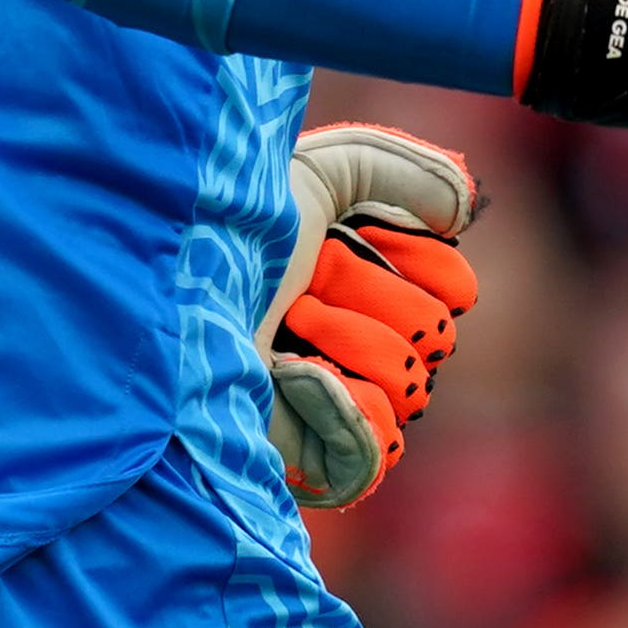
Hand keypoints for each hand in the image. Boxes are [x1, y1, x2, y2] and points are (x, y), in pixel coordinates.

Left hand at [256, 122, 479, 508]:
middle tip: (303, 285)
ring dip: (348, 343)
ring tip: (286, 327)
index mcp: (361, 279)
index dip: (421, 260)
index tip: (355, 235)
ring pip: (411, 390)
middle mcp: (353, 340)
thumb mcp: (318, 173)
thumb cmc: (227, 227)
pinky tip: (292, 376)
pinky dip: (342, 407)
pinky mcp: (306, 456)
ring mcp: (332, 401)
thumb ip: (405, 170)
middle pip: (437, 336)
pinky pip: (376, 451)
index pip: (455, 288)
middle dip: (370, 298)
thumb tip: (466, 212)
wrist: (162, 287)